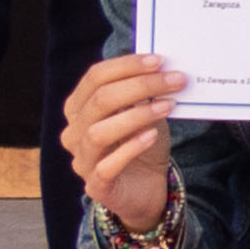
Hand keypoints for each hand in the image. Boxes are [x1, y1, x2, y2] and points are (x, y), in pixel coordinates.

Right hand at [63, 51, 183, 237]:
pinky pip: (106, 167)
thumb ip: (144, 92)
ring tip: (167, 106)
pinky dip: (130, 149)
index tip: (160, 61)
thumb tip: (162, 65)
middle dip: (140, 86)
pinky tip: (152, 136)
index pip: (95, 78)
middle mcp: (74, 133)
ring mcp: (82, 161)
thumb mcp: (144, 112)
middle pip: (100, 101)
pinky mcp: (96, 186)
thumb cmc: (142, 143)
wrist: (146, 188)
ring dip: (136, 115)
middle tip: (175, 80)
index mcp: (80, 108)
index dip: (126, 66)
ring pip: (98, 132)